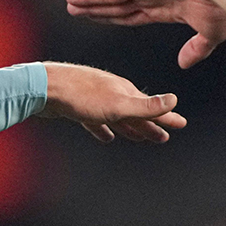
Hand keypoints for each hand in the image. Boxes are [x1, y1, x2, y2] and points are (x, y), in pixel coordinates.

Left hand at [39, 62, 186, 142]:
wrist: (44, 87)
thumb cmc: (81, 96)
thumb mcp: (118, 104)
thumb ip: (145, 105)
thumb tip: (174, 100)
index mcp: (125, 92)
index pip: (152, 107)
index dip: (167, 117)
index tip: (181, 124)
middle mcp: (112, 93)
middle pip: (136, 113)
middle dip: (150, 125)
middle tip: (163, 137)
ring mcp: (94, 99)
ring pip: (117, 117)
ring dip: (129, 128)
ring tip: (138, 138)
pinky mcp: (77, 108)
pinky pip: (96, 121)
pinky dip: (103, 129)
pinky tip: (105, 137)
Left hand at [66, 0, 225, 68]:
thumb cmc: (220, 6)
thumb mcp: (210, 35)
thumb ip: (195, 50)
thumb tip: (183, 65)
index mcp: (164, 8)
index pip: (129, 15)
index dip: (110, 18)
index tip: (93, 19)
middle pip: (114, 4)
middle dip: (93, 7)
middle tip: (71, 9)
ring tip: (70, 0)